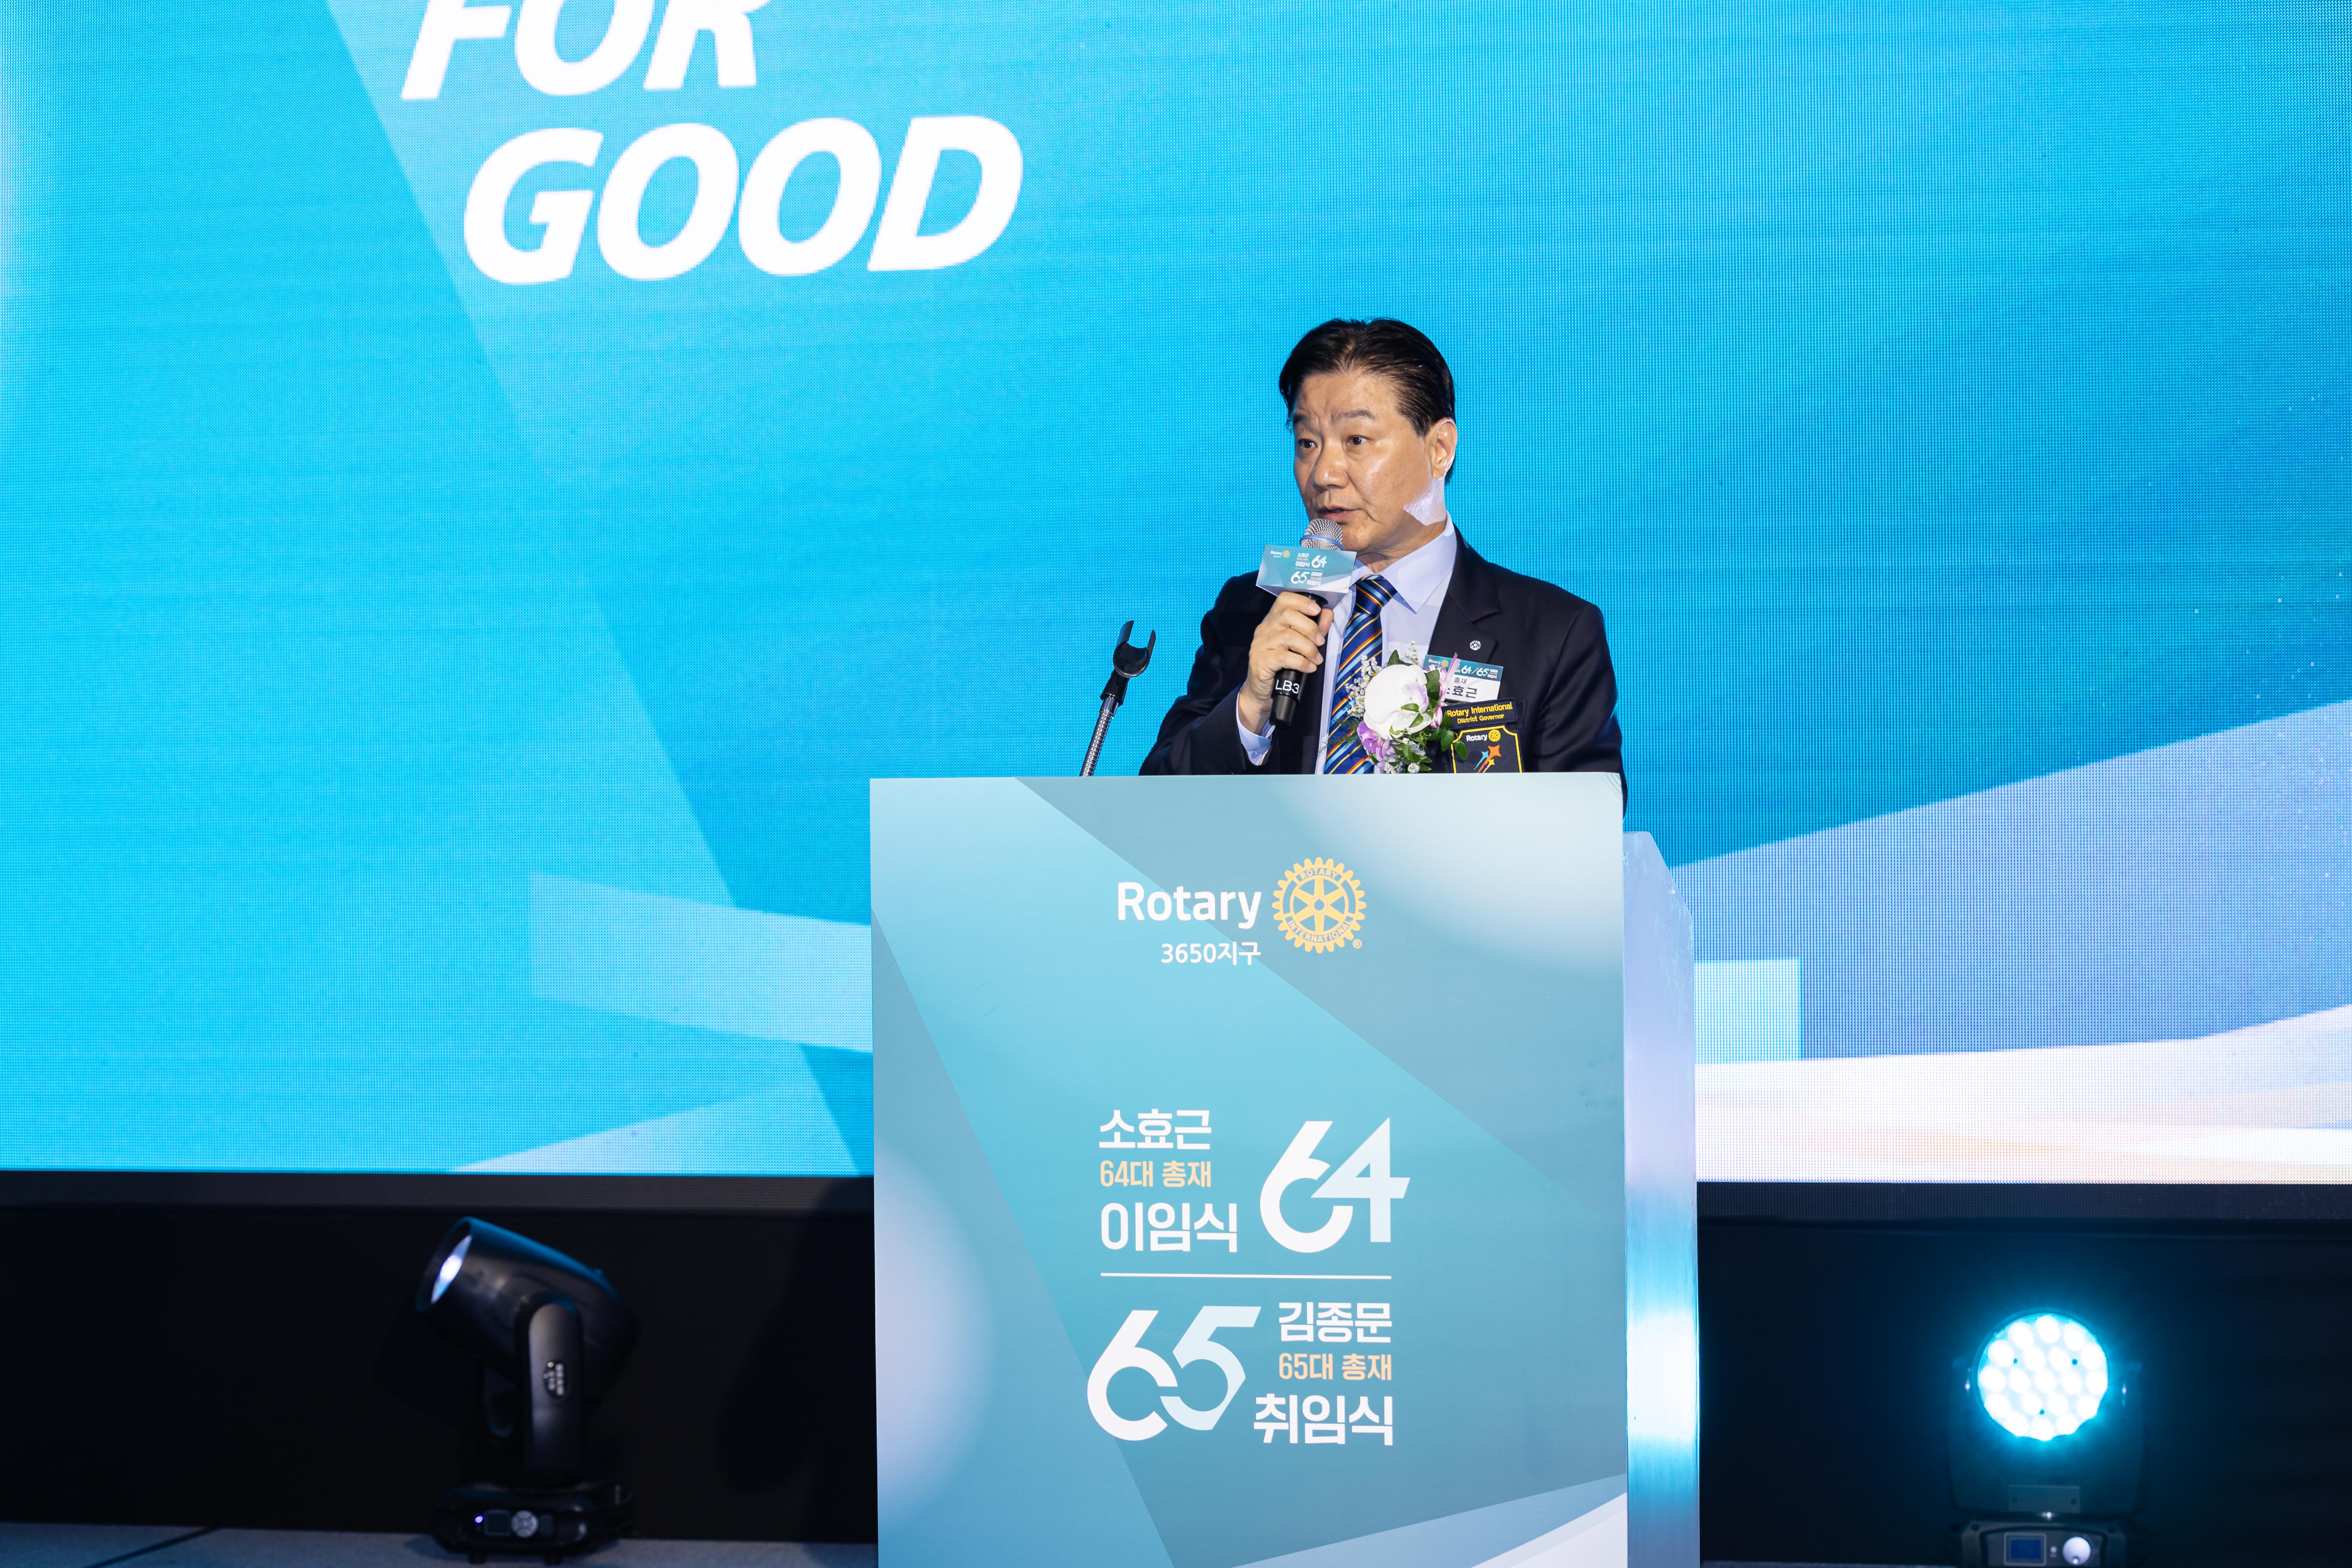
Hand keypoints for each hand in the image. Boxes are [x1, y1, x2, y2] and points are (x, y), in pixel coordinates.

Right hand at [1237, 591, 1333, 734]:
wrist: (1261, 692)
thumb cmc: (1282, 666)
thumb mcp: (1300, 645)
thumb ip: (1314, 628)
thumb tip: (1328, 613)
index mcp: (1273, 621)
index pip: (1284, 600)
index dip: (1302, 602)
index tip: (1317, 611)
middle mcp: (1265, 629)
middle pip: (1288, 616)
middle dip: (1310, 628)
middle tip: (1320, 643)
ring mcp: (1260, 645)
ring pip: (1288, 636)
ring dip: (1308, 648)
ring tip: (1316, 659)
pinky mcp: (1260, 661)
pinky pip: (1284, 657)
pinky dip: (1301, 662)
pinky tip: (1309, 668)